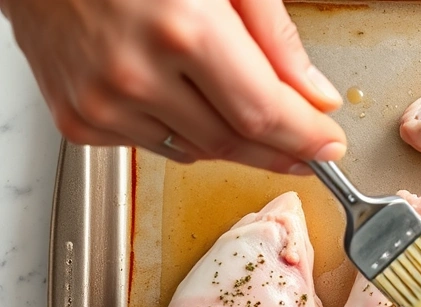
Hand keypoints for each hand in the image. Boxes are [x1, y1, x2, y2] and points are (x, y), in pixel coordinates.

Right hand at [2, 0, 346, 172]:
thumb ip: (277, 38)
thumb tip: (316, 95)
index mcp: (183, 29)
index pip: (264, 114)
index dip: (306, 138)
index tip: (330, 147)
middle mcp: (137, 74)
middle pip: (235, 143)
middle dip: (282, 150)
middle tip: (308, 147)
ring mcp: (103, 103)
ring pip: (199, 152)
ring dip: (235, 142)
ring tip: (249, 116)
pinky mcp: (79, 119)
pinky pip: (156, 146)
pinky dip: (185, 135)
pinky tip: (189, 104)